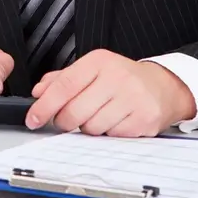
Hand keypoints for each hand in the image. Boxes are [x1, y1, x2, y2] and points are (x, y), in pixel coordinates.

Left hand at [26, 49, 197, 136]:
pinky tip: (115, 121)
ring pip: (91, 127)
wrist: (163, 86)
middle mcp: (117, 77)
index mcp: (99, 62)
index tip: (33, 118)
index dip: (44, 105)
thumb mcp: (92, 70)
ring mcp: (133, 99)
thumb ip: (62, 79)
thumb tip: (38, 92)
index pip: (64, 85)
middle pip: (75, 111)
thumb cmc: (122, 78)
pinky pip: (112, 136)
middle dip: (64, 120)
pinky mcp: (144, 119)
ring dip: (88, 127)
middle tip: (68, 119)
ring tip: (98, 115)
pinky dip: (108, 133)